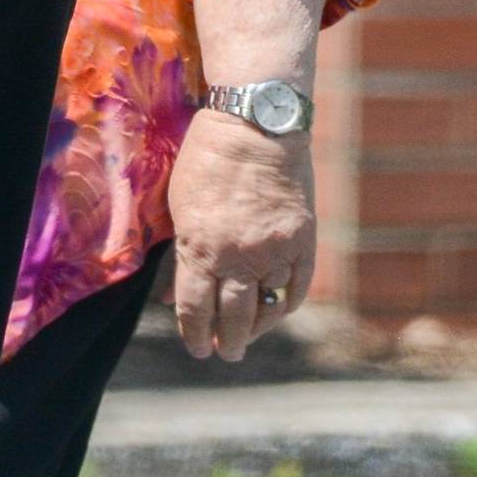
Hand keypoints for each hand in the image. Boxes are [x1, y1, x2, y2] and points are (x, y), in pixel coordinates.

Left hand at [168, 107, 315, 361]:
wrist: (256, 124)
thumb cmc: (207, 159)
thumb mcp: (179, 204)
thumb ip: (179, 252)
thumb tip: (174, 294)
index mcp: (200, 246)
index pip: (195, 310)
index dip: (195, 335)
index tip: (197, 348)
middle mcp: (238, 256)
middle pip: (233, 319)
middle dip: (227, 343)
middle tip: (225, 353)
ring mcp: (274, 250)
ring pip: (267, 309)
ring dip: (257, 329)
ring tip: (248, 337)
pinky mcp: (302, 241)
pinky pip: (297, 288)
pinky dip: (286, 304)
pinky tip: (275, 310)